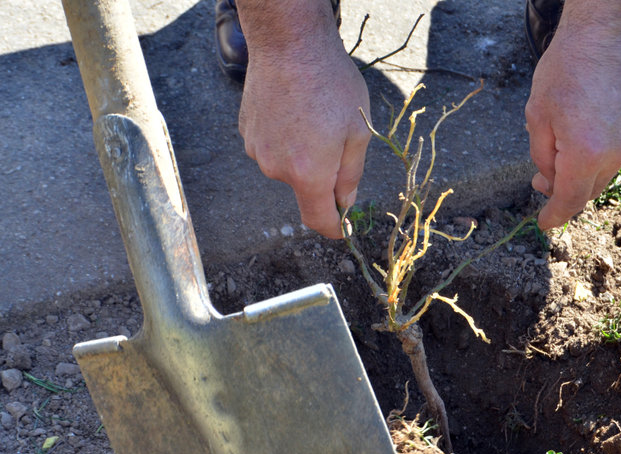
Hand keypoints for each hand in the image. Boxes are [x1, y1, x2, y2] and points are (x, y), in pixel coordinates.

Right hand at [238, 1, 370, 237]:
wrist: (288, 42)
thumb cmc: (330, 83)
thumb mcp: (357, 131)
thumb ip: (350, 175)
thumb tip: (345, 203)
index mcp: (308, 173)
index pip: (318, 219)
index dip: (333, 228)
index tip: (342, 228)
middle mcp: (277, 169)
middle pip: (304, 188)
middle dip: (323, 175)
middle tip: (336, 138)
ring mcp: (258, 151)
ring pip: (288, 167)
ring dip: (303, 154)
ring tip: (313, 118)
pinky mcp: (247, 134)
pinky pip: (272, 148)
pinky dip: (286, 140)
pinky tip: (294, 111)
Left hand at [525, 0, 620, 229]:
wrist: (608, 29)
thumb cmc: (566, 68)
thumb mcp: (537, 117)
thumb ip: (542, 158)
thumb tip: (549, 181)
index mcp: (586, 153)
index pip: (569, 200)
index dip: (554, 216)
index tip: (543, 224)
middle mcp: (616, 152)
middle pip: (587, 192)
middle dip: (562, 192)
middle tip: (540, 181)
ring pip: (602, 175)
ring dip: (580, 174)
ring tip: (559, 155)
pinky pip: (616, 156)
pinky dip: (597, 158)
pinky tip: (582, 137)